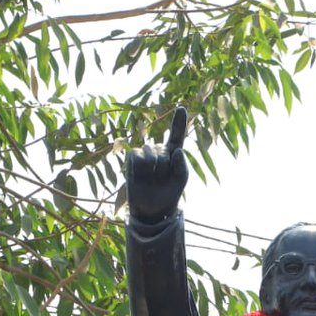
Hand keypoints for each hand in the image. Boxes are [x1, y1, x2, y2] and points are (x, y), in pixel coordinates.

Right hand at [125, 106, 188, 220]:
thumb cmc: (170, 191)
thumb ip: (182, 165)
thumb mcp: (181, 179)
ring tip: (152, 179)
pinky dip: (141, 169)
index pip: (176, 134)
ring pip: (150, 154)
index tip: (181, 107)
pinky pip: (137, 157)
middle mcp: (159, 149)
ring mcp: (145, 153)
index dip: (178, 121)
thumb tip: (177, 150)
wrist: (153, 208)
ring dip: (153, 170)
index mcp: (174, 152)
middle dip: (164, 168)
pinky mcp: (133, 158)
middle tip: (162, 179)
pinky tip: (142, 177)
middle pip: (164, 151)